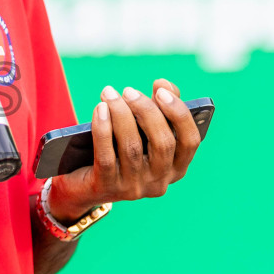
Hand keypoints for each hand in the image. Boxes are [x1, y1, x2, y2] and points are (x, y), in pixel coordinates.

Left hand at [47, 78, 201, 221]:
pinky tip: (100, 109)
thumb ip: (159, 106)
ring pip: (133, 148)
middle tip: (129, 90)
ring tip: (109, 94)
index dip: (179, 114)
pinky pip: (107, 157)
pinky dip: (103, 129)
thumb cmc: (118, 149)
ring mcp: (134, 188)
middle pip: (163, 143)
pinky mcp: (107, 188)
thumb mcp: (141, 129)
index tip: (161, 90)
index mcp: (176, 167)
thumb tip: (163, 85)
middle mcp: (159, 182)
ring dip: (121, 114)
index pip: (190, 141)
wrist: (83, 183)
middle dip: (146, 110)